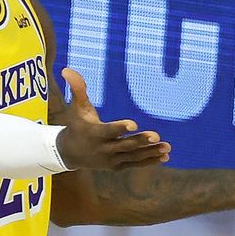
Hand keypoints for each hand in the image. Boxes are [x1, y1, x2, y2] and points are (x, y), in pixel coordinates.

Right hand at [55, 68, 170, 170]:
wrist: (69, 153)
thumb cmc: (76, 124)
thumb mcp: (76, 107)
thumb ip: (77, 89)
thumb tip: (67, 69)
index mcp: (94, 133)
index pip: (109, 131)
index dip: (120, 128)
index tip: (134, 124)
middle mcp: (103, 148)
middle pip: (125, 145)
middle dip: (141, 141)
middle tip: (156, 135)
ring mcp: (111, 159)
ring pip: (133, 156)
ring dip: (150, 152)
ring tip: (167, 147)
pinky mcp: (118, 166)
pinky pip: (135, 163)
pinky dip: (149, 161)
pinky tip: (165, 157)